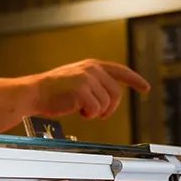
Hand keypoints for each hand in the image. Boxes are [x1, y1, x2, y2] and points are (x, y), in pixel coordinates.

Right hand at [31, 60, 149, 118]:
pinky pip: (96, 110)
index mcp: (93, 65)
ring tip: (82, 109)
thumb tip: (112, 94)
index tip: (145, 87)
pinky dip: (89, 115)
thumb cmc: (54, 89)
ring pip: (107, 104)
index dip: (135, 80)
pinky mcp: (82, 91)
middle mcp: (92, 70)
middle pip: (117, 93)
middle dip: (110, 107)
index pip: (120, 71)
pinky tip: (78, 110)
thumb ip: (95, 81)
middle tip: (98, 113)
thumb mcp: (77, 77)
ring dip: (96, 112)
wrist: (35, 92)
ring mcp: (87, 79)